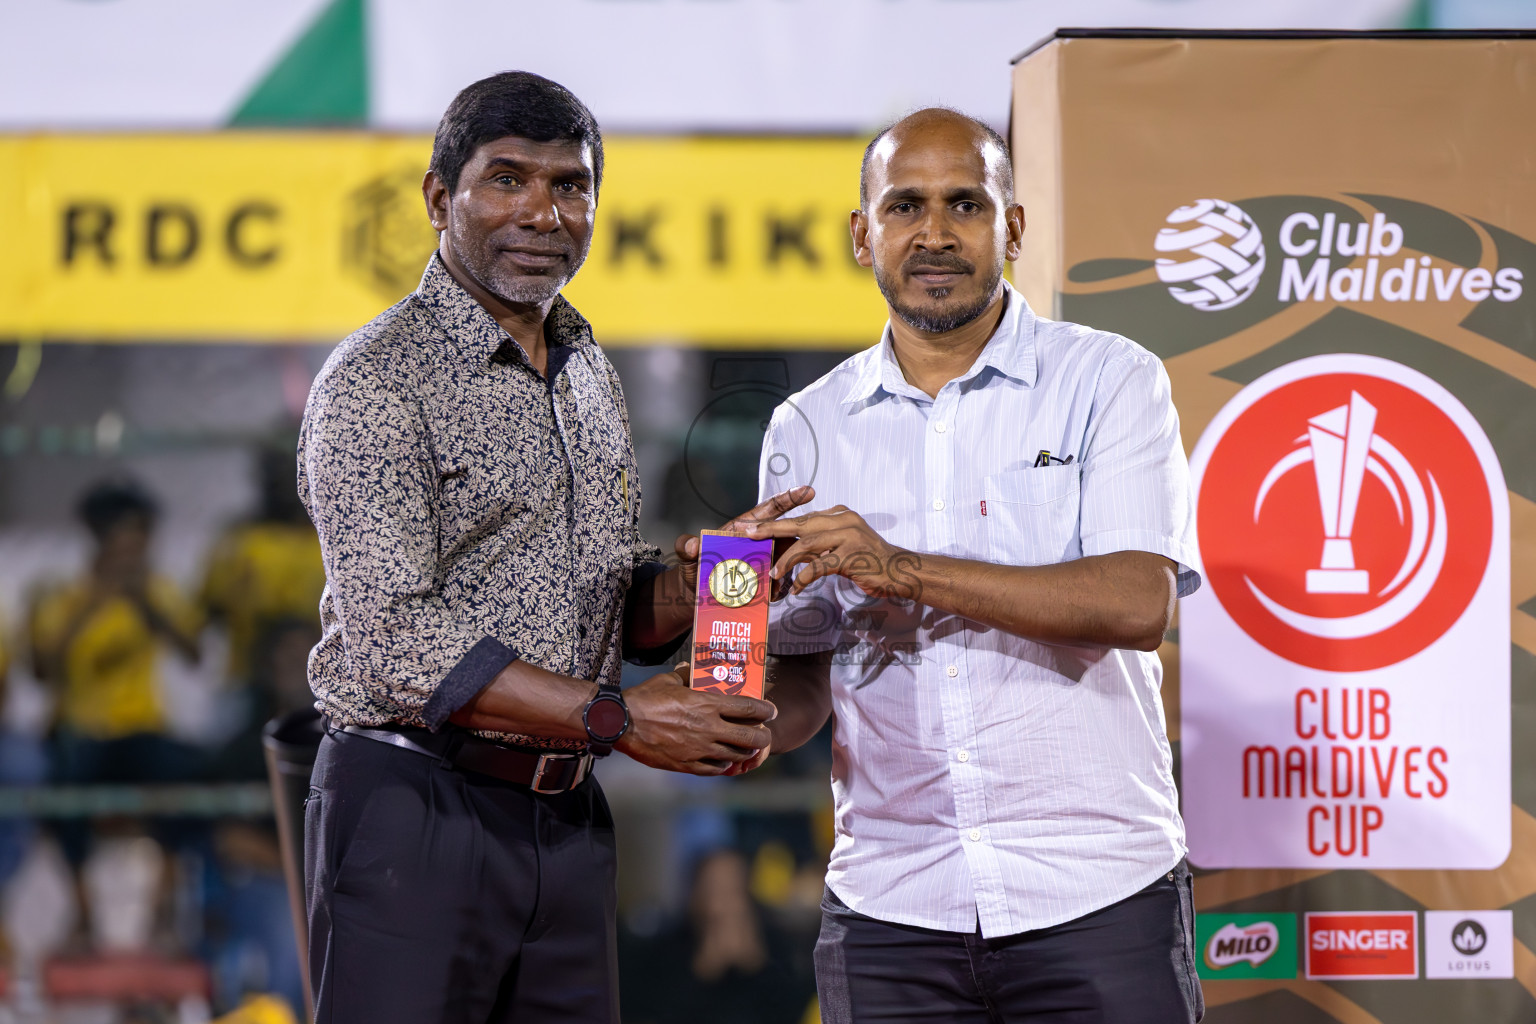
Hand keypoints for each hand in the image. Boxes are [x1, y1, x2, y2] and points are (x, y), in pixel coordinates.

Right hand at [617, 665, 777, 775]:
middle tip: (765, 734)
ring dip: (745, 752)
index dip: (765, 710)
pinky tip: (724, 762)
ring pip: (735, 755)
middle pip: (749, 736)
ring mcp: (699, 748)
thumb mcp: (669, 680)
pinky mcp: (687, 764)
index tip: (772, 711)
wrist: (623, 723)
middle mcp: (708, 728)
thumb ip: (688, 676)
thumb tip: (694, 669)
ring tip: (748, 749)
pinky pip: (714, 769)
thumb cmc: (645, 698)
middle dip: (763, 736)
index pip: (747, 708)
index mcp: (707, 704)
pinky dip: (723, 765)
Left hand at [675, 485, 815, 594]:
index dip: (788, 499)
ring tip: (775, 587)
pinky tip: (771, 597)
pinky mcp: (763, 579)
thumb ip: (686, 547)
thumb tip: (692, 545)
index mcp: (743, 528)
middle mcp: (758, 541)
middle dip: (797, 541)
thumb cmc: (694, 567)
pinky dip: (777, 589)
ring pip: (785, 561)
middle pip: (785, 535)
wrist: (695, 592)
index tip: (807, 491)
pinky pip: (777, 582)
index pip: (769, 510)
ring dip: (786, 571)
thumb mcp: (687, 556)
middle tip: (801, 551)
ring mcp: (763, 560)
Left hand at [746, 505, 918, 598]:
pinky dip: (804, 577)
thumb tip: (798, 551)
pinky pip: (819, 566)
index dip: (777, 523)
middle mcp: (843, 520)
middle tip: (748, 535)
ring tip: (773, 574)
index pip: (803, 517)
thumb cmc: (872, 562)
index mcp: (840, 515)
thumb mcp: (846, 545)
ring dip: (786, 560)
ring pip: (806, 544)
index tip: (755, 527)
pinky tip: (796, 588)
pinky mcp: (851, 556)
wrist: (901, 572)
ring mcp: (848, 536)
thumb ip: (824, 543)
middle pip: (799, 524)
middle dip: (771, 530)